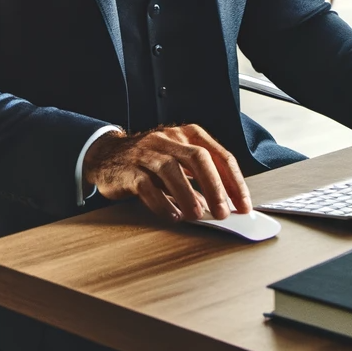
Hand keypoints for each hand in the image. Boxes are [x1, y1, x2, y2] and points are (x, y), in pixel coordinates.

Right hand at [82, 124, 251, 221]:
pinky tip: (172, 216)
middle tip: (223, 212)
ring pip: (172, 170)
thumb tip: (225, 204)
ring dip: (188, 195)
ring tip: (198, 215)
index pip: (219, 155)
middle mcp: (169, 139)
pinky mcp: (129, 170)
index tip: (243, 204)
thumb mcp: (179, 161)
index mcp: (188, 134)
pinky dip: (162, 203)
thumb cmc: (151, 161)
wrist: (107, 155)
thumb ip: (200, 178)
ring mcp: (148, 153)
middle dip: (215, 186)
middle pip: (198, 158)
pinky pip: (147, 186)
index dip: (234, 181)